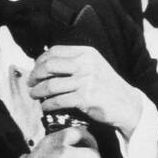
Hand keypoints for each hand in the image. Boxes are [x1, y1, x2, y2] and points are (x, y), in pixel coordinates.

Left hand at [29, 45, 144, 136]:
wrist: (127, 105)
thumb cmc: (107, 87)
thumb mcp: (93, 66)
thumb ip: (74, 62)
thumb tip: (44, 64)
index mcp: (86, 53)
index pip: (55, 51)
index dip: (40, 61)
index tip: (34, 70)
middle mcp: (86, 64)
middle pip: (49, 66)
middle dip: (34, 75)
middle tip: (30, 83)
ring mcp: (86, 80)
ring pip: (51, 85)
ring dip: (37, 91)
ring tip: (33, 95)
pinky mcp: (85, 97)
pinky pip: (58, 100)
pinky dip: (47, 104)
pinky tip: (45, 106)